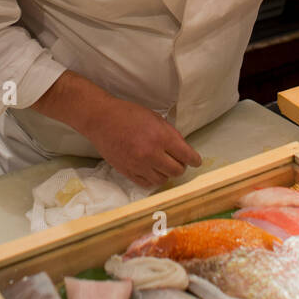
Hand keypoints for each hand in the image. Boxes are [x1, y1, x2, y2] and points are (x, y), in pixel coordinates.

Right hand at [81, 97, 201, 187]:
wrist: (101, 120)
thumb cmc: (129, 114)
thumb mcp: (155, 118)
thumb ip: (171, 134)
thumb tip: (183, 149)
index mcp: (160, 137)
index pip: (186, 155)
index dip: (195, 160)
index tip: (196, 161)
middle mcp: (151, 153)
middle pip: (176, 171)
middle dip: (181, 167)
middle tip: (179, 161)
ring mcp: (138, 165)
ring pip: (163, 180)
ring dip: (167, 173)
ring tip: (164, 165)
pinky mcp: (127, 172)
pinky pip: (147, 184)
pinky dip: (153, 179)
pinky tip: (153, 171)